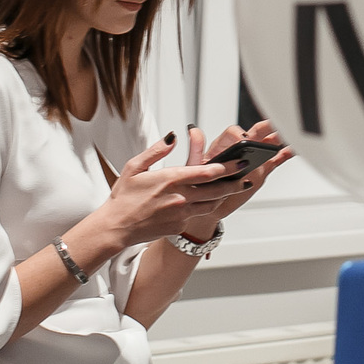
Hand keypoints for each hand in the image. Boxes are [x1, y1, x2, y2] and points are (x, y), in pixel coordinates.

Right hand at [78, 134, 253, 253]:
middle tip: (247, 175)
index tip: (238, 160)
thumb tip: (173, 137)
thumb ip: (156, 150)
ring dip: (224, 196)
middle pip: (216, 189)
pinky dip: (204, 207)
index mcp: (169, 179)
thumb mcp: (135, 166)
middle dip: (234, 182)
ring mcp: (181, 214)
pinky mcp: (179, 226)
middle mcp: (179, 197)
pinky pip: (197, 215)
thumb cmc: (124, 197)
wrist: (116, 227)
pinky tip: (209, 201)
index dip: (225, 166)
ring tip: (234, 187)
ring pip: (211, 204)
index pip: (205, 172)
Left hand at [179, 121, 292, 240]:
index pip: (232, 133)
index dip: (239, 135)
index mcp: (222, 147)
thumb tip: (193, 130)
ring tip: (288, 134)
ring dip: (277, 138)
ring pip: (266, 144)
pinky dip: (284, 154)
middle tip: (275, 123)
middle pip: (254, 132)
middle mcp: (239, 150)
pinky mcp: (261, 171)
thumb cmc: (200, 186)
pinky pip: (274, 160)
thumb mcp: (194, 168)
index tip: (244, 140)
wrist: (208, 206)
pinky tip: (291, 149)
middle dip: (266, 126)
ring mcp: (252, 160)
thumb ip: (196, 149)